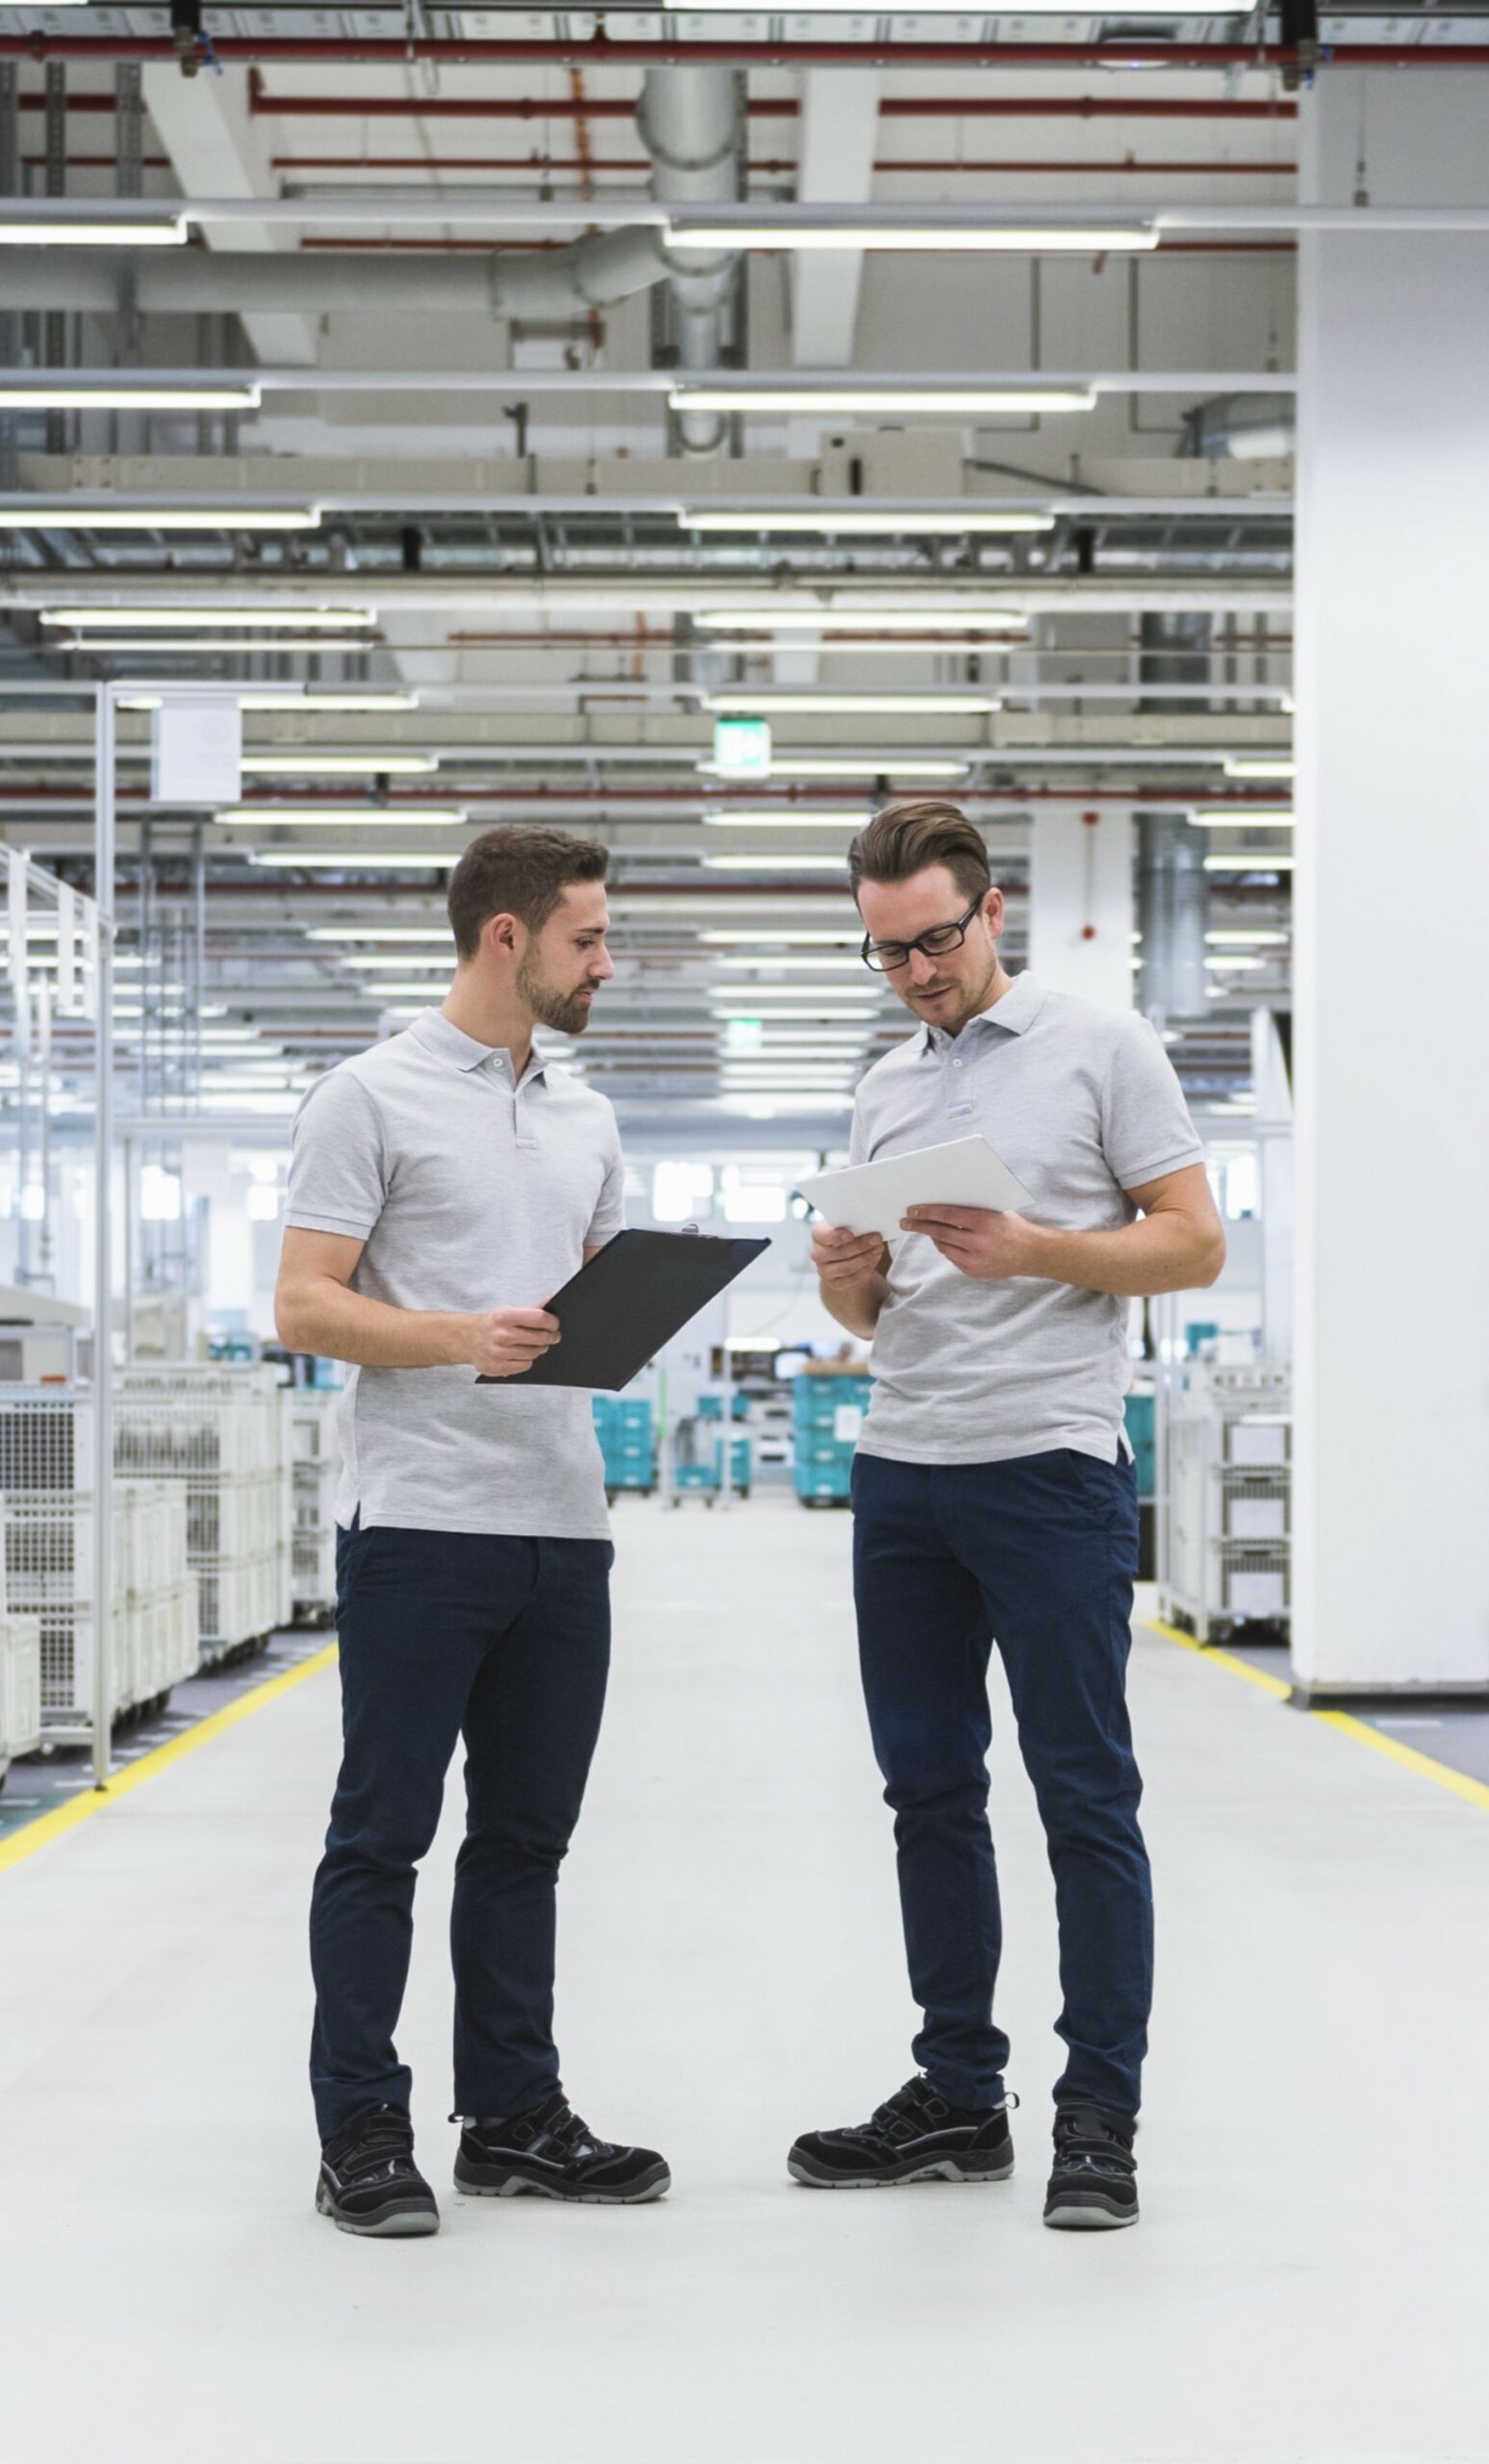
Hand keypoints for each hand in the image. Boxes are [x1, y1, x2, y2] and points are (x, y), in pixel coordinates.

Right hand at [466, 1305, 560, 1376]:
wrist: (467, 1339)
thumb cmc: (494, 1324)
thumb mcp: (509, 1311)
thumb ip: (533, 1307)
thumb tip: (554, 1297)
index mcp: (504, 1316)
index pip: (539, 1318)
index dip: (552, 1322)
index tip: (555, 1324)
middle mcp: (501, 1334)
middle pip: (539, 1338)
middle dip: (550, 1337)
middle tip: (552, 1336)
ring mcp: (498, 1352)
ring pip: (533, 1353)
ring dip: (539, 1349)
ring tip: (536, 1345)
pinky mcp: (497, 1367)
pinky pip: (524, 1365)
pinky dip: (527, 1360)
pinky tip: (523, 1354)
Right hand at [812, 1222, 885, 1289]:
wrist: (847, 1255)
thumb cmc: (848, 1235)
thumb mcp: (847, 1225)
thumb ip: (853, 1223)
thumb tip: (869, 1223)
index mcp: (818, 1234)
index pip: (823, 1236)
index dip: (836, 1236)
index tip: (850, 1235)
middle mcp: (818, 1253)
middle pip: (838, 1253)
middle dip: (860, 1246)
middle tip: (876, 1239)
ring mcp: (824, 1270)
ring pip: (845, 1268)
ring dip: (865, 1259)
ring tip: (878, 1250)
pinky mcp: (834, 1283)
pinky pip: (850, 1280)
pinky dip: (865, 1271)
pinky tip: (874, 1260)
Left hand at [899, 1205, 1044, 1280]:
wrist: (1032, 1254)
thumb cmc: (1013, 1226)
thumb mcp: (995, 1211)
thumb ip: (971, 1208)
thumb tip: (940, 1202)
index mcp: (984, 1222)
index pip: (947, 1216)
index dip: (927, 1212)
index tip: (912, 1210)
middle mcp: (978, 1243)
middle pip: (940, 1233)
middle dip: (920, 1226)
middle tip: (906, 1222)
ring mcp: (976, 1260)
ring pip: (944, 1247)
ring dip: (933, 1237)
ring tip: (925, 1229)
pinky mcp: (974, 1272)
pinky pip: (953, 1258)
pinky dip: (947, 1248)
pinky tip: (944, 1241)